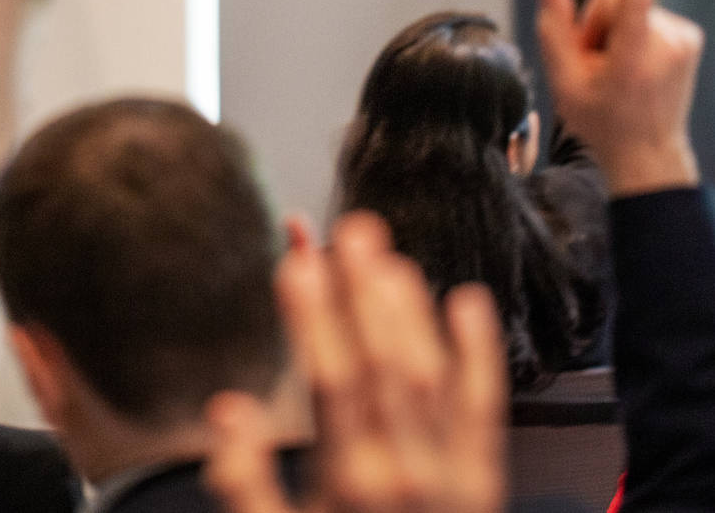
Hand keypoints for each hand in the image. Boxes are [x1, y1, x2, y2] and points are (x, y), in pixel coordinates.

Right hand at [206, 213, 504, 512]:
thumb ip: (247, 484)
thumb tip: (228, 412)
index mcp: (351, 485)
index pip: (331, 382)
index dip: (314, 318)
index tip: (296, 261)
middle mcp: (406, 473)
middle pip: (384, 363)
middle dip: (365, 292)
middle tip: (351, 229)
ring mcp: (452, 476)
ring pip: (432, 375)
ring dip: (411, 310)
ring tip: (389, 253)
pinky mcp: (483, 480)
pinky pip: (486, 407)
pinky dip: (480, 353)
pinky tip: (468, 300)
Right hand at [536, 0, 702, 195]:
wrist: (648, 154)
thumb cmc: (602, 121)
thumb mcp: (565, 81)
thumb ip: (554, 28)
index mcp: (637, 55)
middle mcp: (669, 42)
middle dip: (595, 22)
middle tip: (590, 62)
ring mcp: (684, 39)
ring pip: (630, 6)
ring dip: (613, 31)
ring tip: (612, 69)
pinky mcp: (689, 37)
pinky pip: (646, 15)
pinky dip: (632, 33)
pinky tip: (630, 65)